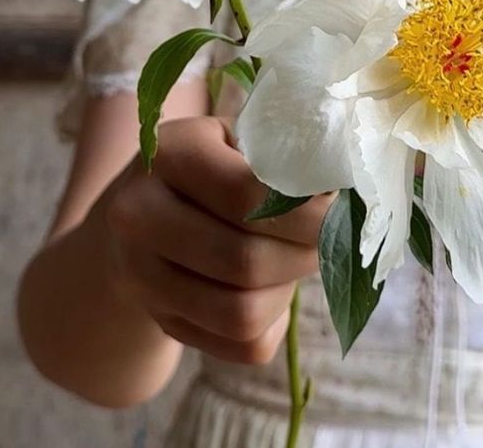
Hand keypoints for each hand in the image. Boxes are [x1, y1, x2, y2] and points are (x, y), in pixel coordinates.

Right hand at [92, 115, 330, 365]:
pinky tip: (275, 287)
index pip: (245, 197)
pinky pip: (241, 344)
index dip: (306, 213)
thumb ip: (280, 156)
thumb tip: (344, 184)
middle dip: (304, 254)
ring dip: (289, 291)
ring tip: (302, 259)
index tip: (341, 211)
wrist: (143, 212)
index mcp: (166, 155)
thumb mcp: (234, 138)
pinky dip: (274, 321)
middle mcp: (138, 217)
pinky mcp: (161, 320)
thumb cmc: (210, 163)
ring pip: (241, 313)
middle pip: (244, 261)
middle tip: (331, 238)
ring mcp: (141, 277)